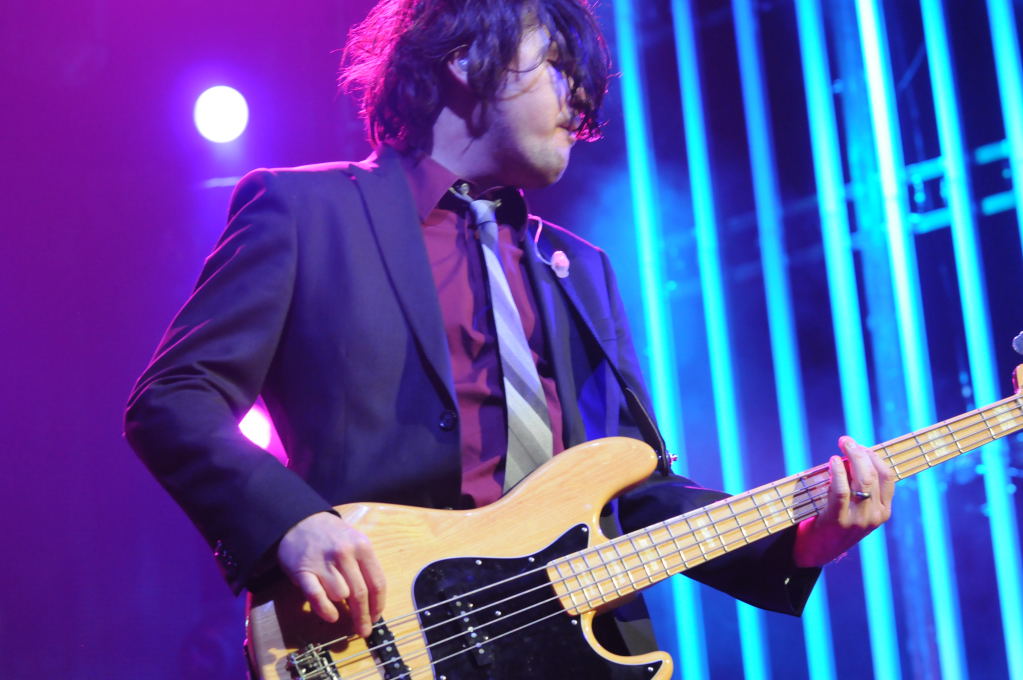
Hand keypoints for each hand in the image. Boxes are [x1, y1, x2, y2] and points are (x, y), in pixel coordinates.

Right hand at [277, 511, 385, 636]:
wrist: (299, 521)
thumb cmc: (331, 536)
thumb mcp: (355, 541)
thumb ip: (364, 566)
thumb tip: (372, 601)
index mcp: (362, 547)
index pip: (377, 582)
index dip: (378, 605)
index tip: (376, 617)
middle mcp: (345, 554)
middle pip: (360, 594)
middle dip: (364, 617)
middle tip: (364, 630)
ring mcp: (323, 562)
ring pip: (340, 595)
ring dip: (342, 606)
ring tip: (340, 605)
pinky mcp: (303, 571)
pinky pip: (318, 597)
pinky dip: (326, 610)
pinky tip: (331, 615)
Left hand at [793, 436, 894, 567]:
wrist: (815, 552)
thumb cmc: (833, 521)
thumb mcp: (855, 507)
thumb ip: (858, 485)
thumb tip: (853, 454)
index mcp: (884, 511)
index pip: (888, 476)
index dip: (874, 456)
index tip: (861, 445)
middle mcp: (876, 516)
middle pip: (875, 475)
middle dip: (861, 452)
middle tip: (846, 441)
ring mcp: (859, 520)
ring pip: (863, 480)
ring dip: (852, 457)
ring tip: (841, 446)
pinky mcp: (839, 521)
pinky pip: (842, 491)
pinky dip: (837, 472)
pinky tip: (833, 461)